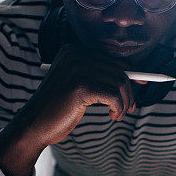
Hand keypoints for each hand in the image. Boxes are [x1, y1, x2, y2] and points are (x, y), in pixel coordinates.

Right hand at [19, 43, 136, 143]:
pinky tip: (113, 116)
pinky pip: (114, 96)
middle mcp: (75, 55)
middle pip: (118, 70)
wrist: (34, 125)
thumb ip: (98, 77)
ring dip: (124, 102)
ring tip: (118, 114)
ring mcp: (78, 69)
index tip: (142, 85)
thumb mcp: (77, 86)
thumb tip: (135, 77)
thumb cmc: (58, 108)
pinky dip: (119, 108)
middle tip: (131, 108)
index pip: (111, 59)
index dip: (130, 72)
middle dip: (129, 91)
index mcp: (73, 51)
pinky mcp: (81, 86)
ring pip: (119, 83)